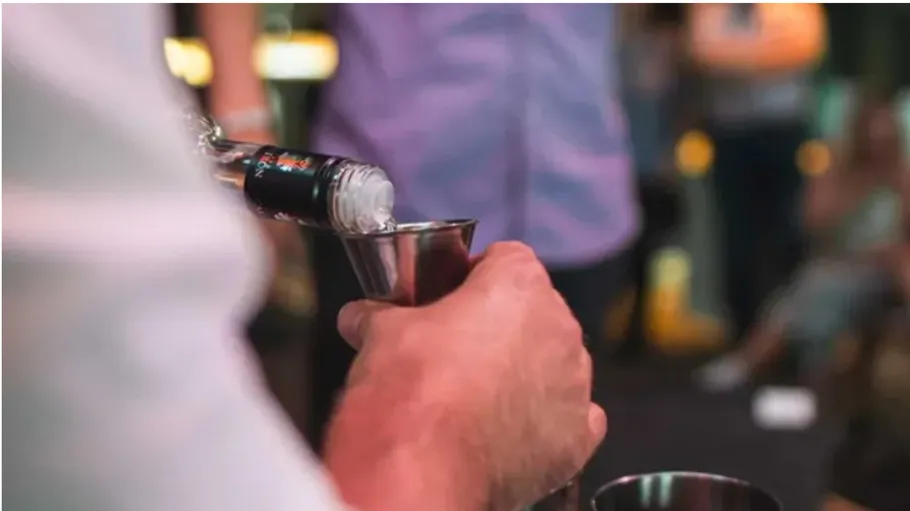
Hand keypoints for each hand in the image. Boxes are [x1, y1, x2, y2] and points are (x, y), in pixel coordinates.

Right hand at [325, 242, 605, 510]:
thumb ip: (379, 315)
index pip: (507, 258)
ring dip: (527, 371)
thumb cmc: (409, 386)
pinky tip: (510, 430)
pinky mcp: (577, 438)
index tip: (452, 296)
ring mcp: (575, 385)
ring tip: (479, 396)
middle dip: (503, 324)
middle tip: (459, 349)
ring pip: (555, 362)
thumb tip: (359, 316)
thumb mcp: (382, 334)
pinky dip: (546, 420)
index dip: (476, 274)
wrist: (422, 467)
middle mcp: (560, 328)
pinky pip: (572, 417)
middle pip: (536, 311)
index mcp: (520, 286)